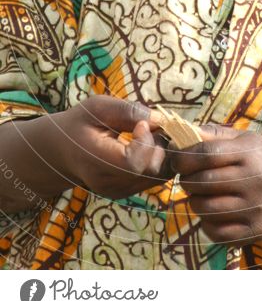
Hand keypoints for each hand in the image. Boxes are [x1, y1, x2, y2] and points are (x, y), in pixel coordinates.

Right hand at [52, 95, 169, 198]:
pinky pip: (155, 178)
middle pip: (150, 170)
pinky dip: (157, 160)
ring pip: (157, 175)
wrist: (62, 151)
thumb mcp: (98, 107)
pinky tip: (145, 145)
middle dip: (157, 144)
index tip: (140, 125)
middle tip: (148, 127)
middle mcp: (107, 183)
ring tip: (146, 135)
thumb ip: (128, 111)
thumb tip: (160, 120)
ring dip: (160, 152)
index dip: (145, 142)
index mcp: (95, 162)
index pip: (133, 163)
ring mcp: (118, 192)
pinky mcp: (127, 192)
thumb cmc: (80, 124)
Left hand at [169, 124, 261, 246]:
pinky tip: (211, 214)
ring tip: (199, 195)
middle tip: (187, 178)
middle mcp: (255, 180)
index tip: (176, 160)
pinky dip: (206, 224)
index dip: (185, 157)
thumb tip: (182, 134)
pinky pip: (215, 232)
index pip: (208, 154)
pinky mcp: (253, 230)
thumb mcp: (244, 139)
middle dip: (186, 180)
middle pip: (203, 181)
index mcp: (250, 153)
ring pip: (206, 209)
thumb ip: (215, 134)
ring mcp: (255, 207)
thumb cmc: (258, 160)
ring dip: (194, 202)